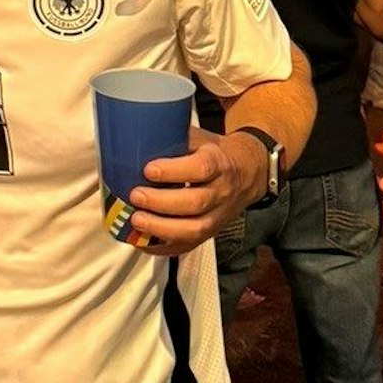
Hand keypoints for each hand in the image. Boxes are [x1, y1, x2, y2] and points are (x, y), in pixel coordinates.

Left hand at [125, 128, 264, 256]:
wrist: (247, 172)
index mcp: (218, 163)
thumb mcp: (199, 138)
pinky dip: (164, 247)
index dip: (173, 171)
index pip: (200, 169)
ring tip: (137, 220)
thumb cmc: (214, 153)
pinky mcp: (210, 232)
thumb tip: (136, 135)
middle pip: (195, 203)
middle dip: (162, 203)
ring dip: (162, 228)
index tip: (148, 169)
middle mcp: (220, 191)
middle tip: (136, 196)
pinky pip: (189, 246)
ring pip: (194, 229)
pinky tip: (143, 242)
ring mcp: (217, 216)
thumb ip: (173, 137)